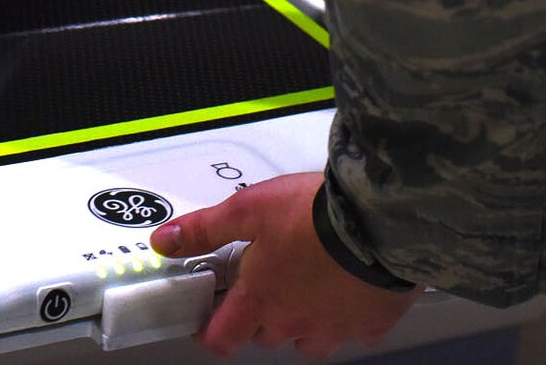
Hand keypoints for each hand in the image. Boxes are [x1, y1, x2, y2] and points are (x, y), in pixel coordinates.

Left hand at [152, 174, 418, 357]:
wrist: (378, 222)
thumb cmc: (314, 215)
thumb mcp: (249, 209)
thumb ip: (206, 228)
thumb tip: (167, 241)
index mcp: (261, 298)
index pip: (222, 336)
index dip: (209, 331)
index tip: (207, 319)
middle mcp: (294, 322)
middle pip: (266, 333)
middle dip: (260, 313)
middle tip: (266, 279)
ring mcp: (333, 328)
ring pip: (307, 337)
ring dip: (301, 317)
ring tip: (308, 280)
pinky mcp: (370, 325)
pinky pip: (349, 329)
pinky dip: (344, 312)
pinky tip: (347, 283)